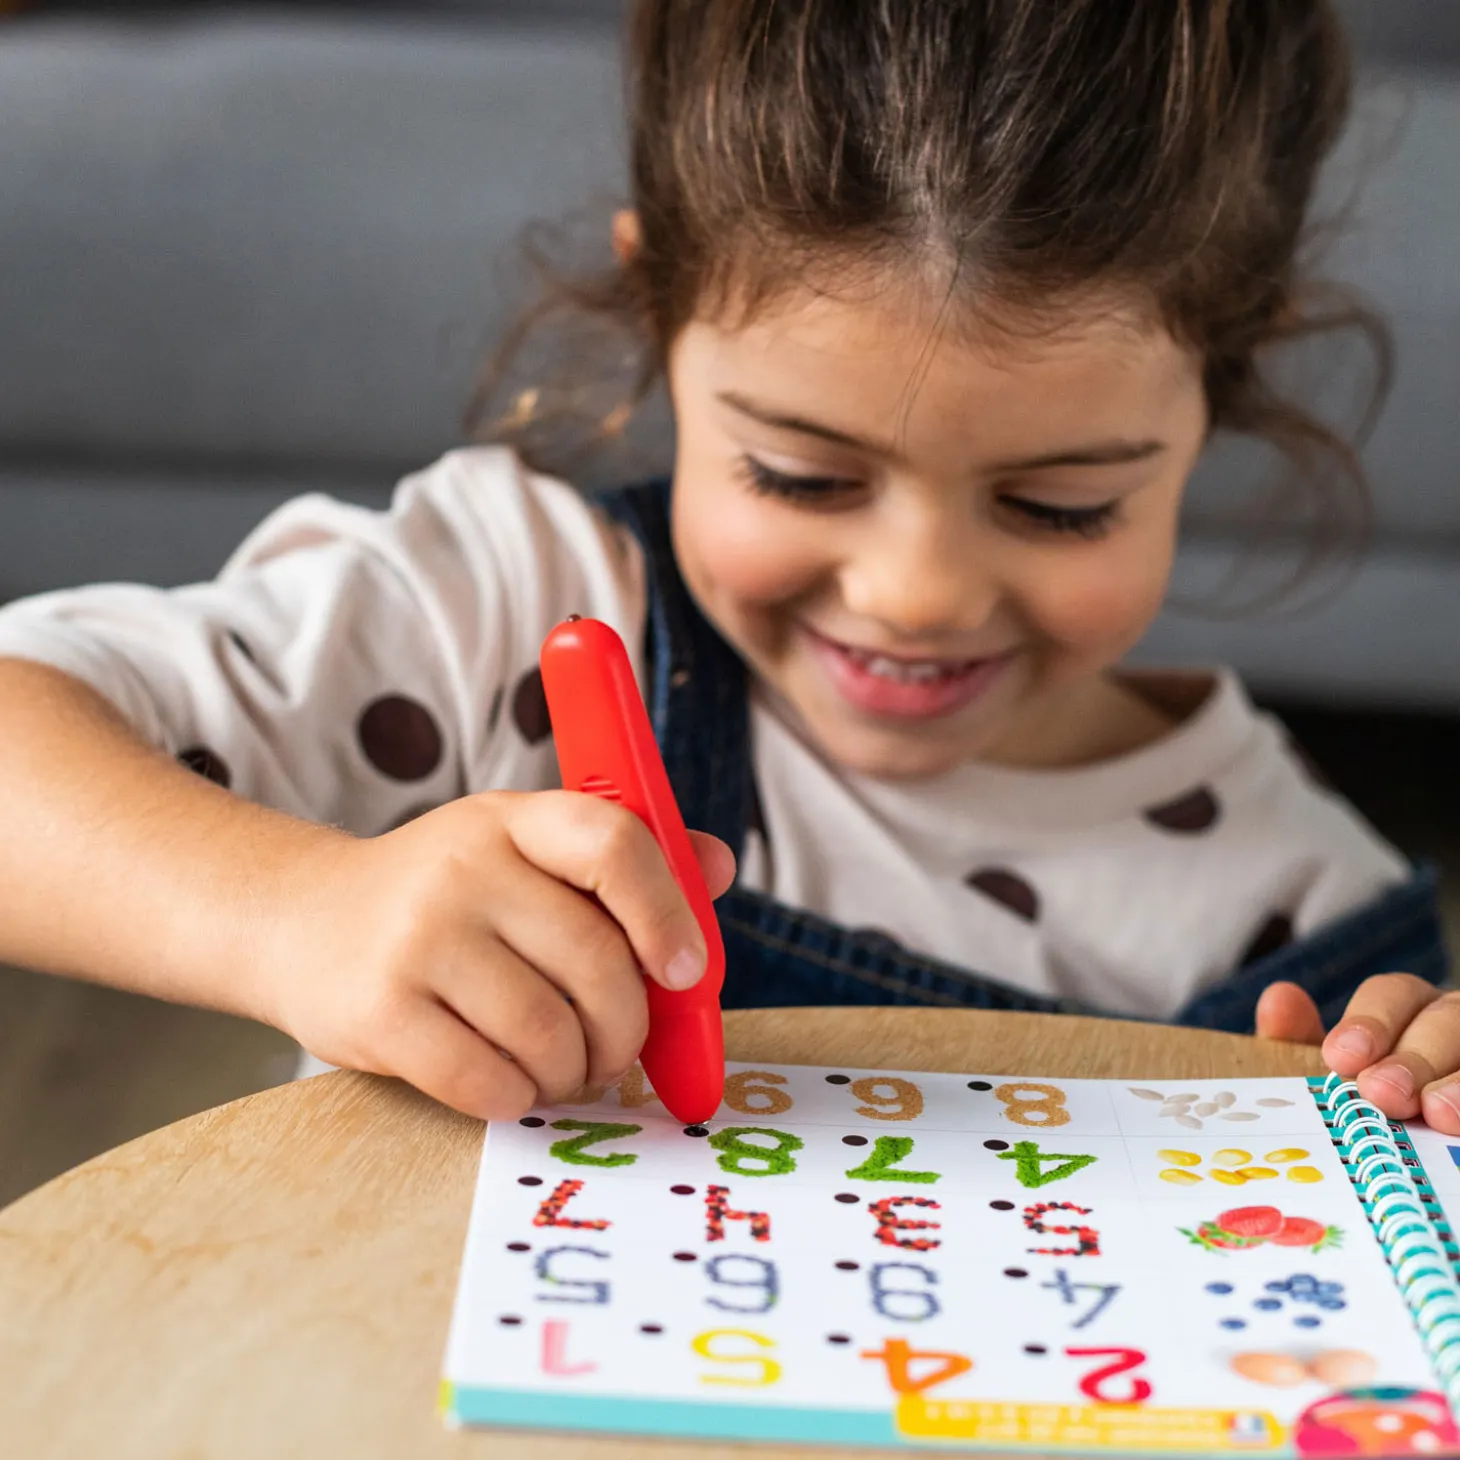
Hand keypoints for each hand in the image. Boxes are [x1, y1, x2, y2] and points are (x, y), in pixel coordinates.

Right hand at [258, 791, 734, 1121]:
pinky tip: (511, 1084)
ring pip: (548, 1032)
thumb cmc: (446, 896)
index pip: (613, 843)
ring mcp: (417, 938)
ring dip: (573, 1071)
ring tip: (562, 1067)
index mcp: (514, 818)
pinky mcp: (378, 1012)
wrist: (302, 923)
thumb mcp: (524, 850)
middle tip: (615, 1050)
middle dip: (624, 1027)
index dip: (667, 912)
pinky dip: (518, 1099)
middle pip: (595, 961)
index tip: (686, 969)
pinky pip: (488, 1081)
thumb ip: (623, 860)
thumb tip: (720, 867)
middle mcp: (464, 866)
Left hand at [1256, 977, 1459, 1133]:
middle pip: (1446, 1021)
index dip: (1369, 1021)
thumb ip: (1298, 1043)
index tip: (1342, 1058)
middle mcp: (1459, 1026)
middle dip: (1414, 1056)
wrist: (1425, 1177)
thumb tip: (1279, 998)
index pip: (1394, 995)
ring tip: (1441, 1115)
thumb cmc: (1374, 1116)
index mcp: (1412, 1012)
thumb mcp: (1337, 1081)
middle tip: (1384, 1094)